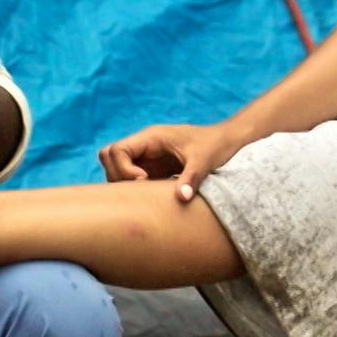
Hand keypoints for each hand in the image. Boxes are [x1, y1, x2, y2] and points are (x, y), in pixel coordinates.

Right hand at [98, 122, 249, 200]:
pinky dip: (135, 189)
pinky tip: (154, 197)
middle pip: (109, 157)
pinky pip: (131, 178)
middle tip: (141, 189)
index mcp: (152, 137)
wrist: (227, 142)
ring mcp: (147, 157)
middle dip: (118, 176)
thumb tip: (181, 198)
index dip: (123, 169)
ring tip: (148, 194)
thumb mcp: (205, 160)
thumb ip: (191, 177)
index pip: (117, 150)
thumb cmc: (216, 145)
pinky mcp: (153, 169)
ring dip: (124, 183)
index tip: (144, 181)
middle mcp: (144, 146)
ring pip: (116, 168)